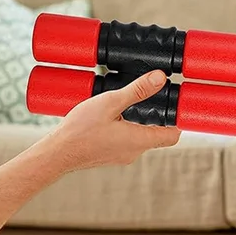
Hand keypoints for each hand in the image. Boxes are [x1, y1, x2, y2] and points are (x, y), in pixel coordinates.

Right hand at [45, 70, 180, 172]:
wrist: (57, 153)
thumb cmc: (80, 130)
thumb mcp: (110, 102)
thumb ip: (137, 90)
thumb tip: (160, 79)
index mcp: (139, 141)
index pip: (173, 135)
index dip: (178, 120)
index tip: (176, 104)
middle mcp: (134, 152)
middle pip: (157, 134)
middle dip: (156, 116)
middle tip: (150, 96)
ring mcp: (121, 156)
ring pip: (140, 137)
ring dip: (138, 121)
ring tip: (126, 103)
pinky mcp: (110, 155)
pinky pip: (126, 141)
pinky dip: (125, 128)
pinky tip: (110, 116)